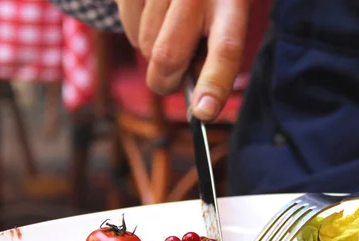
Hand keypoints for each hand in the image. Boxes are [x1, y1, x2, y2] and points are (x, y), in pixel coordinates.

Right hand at [114, 0, 250, 120]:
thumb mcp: (227, 16)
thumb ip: (214, 56)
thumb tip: (195, 101)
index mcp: (231, 2)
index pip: (225, 49)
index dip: (213, 84)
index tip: (202, 112)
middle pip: (168, 57)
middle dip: (166, 80)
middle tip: (174, 77)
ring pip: (144, 45)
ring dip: (152, 51)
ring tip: (170, 27)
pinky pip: (127, 26)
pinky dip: (137, 31)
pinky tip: (153, 12)